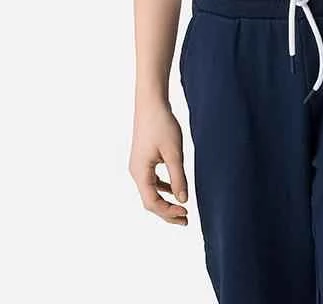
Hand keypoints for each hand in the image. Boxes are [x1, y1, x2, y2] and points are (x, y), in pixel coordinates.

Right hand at [129, 97, 189, 225]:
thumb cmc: (162, 124)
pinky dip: (163, 188)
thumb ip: (178, 177)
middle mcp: (136, 171)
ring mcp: (138, 165)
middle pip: (149, 201)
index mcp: (140, 172)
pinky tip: (175, 189)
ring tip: (181, 209)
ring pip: (150, 191)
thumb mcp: (174, 152)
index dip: (168, 212)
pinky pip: (151, 180)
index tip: (186, 213)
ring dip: (165, 201)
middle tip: (186, 219)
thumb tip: (183, 200)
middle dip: (167, 212)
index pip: (152, 203)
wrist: (151, 102)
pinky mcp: (143, 158)